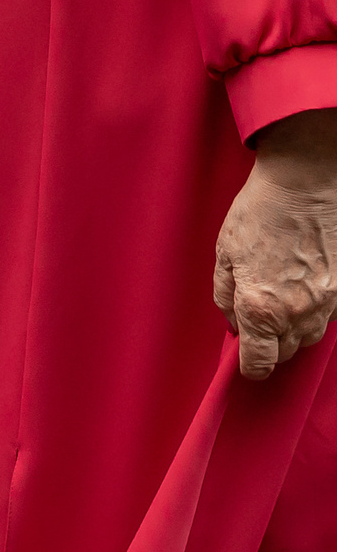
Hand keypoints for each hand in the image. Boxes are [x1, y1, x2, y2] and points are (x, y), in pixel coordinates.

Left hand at [215, 108, 336, 379]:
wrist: (307, 184)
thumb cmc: (260, 212)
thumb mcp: (225, 250)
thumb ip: (226, 294)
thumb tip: (232, 322)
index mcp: (260, 308)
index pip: (259, 361)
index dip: (250, 367)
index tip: (246, 364)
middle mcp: (298, 314)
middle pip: (286, 353)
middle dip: (270, 346)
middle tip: (256, 323)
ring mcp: (327, 305)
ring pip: (309, 337)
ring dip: (292, 330)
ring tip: (278, 300)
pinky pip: (327, 316)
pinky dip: (312, 311)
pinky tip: (300, 286)